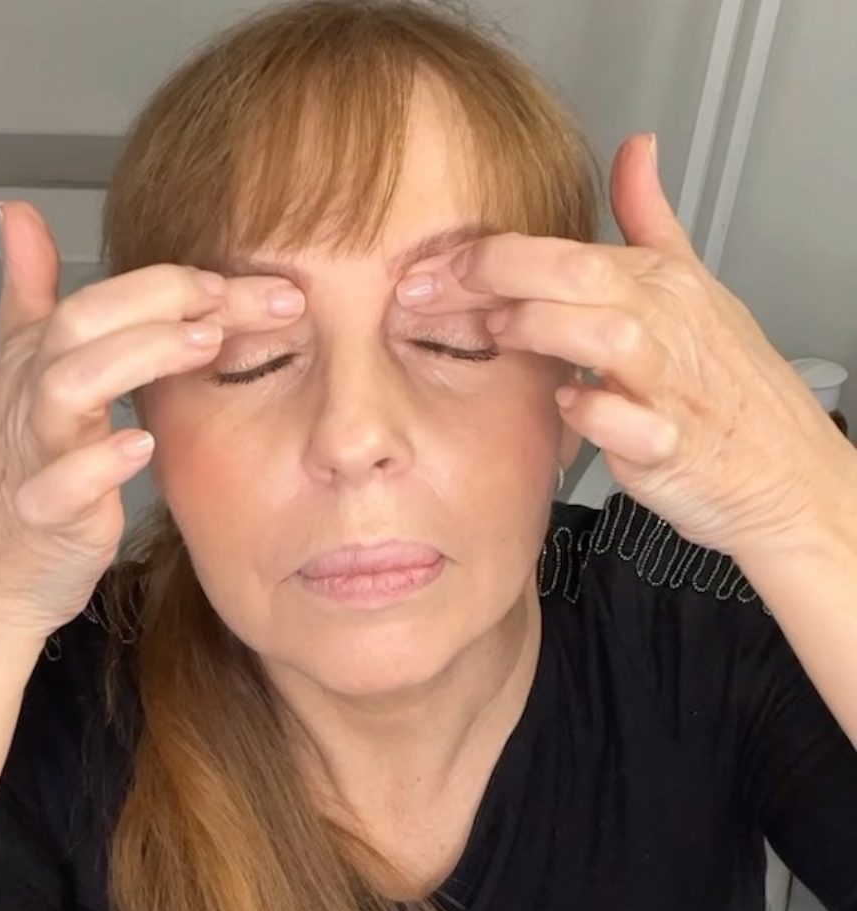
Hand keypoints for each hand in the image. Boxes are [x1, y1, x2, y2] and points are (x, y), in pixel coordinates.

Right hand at [0, 202, 304, 637]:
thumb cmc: (11, 472)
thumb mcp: (20, 378)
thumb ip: (30, 296)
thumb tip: (20, 217)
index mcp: (40, 361)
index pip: (103, 298)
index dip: (171, 281)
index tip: (251, 282)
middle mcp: (34, 398)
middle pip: (84, 323)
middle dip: (165, 299)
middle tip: (239, 298)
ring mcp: (34, 456)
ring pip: (67, 386)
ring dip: (136, 357)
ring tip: (204, 345)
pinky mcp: (41, 517)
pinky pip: (59, 487)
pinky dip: (97, 464)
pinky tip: (142, 447)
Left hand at [396, 133, 852, 559]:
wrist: (781, 469)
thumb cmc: (725, 381)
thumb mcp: (691, 286)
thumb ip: (650, 220)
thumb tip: (635, 148)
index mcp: (658, 284)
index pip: (562, 250)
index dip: (486, 256)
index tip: (424, 269)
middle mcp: (664, 325)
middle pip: (577, 274)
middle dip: (492, 274)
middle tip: (421, 292)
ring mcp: (670, 386)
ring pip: (608, 334)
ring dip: (543, 327)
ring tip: (494, 336)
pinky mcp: (673, 447)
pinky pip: (633, 425)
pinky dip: (598, 412)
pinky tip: (566, 403)